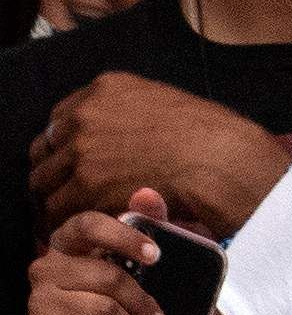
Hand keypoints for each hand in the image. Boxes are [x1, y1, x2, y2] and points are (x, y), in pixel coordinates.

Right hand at [24, 195, 172, 314]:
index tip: (156, 256)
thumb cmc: (109, 298)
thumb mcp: (133, 261)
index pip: (88, 225)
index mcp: (67, 243)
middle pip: (107, 277)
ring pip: (100, 311)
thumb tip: (147, 195)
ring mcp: (37, 303)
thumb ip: (146, 223)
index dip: (123, 236)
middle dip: (142, 302)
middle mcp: (46, 269)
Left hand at [31, 77, 284, 233]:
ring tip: (79, 215)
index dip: (63, 146)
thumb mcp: (163, 103)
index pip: (58, 120)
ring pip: (44, 183)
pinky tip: (89, 225)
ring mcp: (82, 150)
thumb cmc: (211, 137)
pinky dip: (69, 221)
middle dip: (56, 174)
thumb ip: (127, 113)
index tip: (72, 164)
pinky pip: (58, 210)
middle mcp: (86, 114)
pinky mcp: (86, 185)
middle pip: (44, 151)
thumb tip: (111, 137)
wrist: (224, 162)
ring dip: (59, 200)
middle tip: (71, 194)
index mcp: (106, 88)